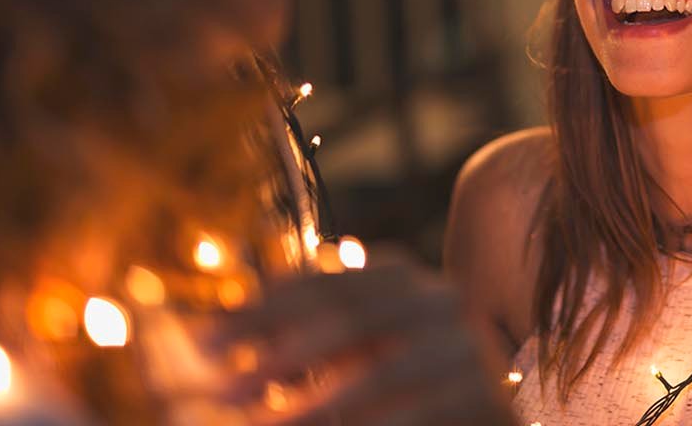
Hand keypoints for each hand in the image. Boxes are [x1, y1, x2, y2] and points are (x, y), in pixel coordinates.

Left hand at [211, 251, 515, 425]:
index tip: (207, 338)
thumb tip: (210, 335)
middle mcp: (438, 301)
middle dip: (280, 353)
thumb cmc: (404, 390)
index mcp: (401, 281)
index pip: (328, 281)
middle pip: (352, 314)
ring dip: (316, 404)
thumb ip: (306, 338)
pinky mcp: (484, 395)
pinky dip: (369, 425)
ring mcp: (467, 347)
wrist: (479, 421)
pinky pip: (419, 410)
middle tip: (222, 391)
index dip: (264, 307)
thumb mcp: (353, 354)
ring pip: (384, 368)